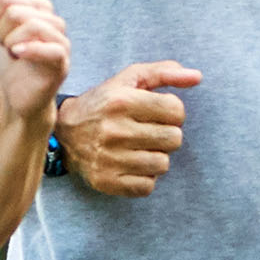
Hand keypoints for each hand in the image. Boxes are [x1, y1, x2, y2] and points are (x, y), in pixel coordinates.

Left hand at [0, 0, 69, 122]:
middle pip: (18, 10)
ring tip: (11, 54)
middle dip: (2, 31)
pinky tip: (16, 54)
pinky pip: (50, 47)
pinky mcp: (62, 63)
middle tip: (5, 48)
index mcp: (40, 10)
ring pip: (32, 25)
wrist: (17, 98)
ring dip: (11, 42)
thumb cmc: (11, 61)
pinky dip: (29, 48)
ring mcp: (61, 42)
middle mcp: (55, 22)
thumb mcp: (1, 26)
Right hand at [59, 60, 202, 197]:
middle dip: (166, 134)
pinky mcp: (106, 181)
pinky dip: (144, 177)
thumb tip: (197, 76)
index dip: (172, 112)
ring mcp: (109, 158)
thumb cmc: (104, 103)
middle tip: (148, 131)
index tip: (157, 113)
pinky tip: (130, 164)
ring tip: (138, 147)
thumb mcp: (130, 79)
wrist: (63, 133)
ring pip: (163, 164)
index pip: (177, 111)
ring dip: (156, 156)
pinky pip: (148, 186)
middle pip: (174, 139)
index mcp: (122, 101)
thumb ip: (164, 73)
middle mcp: (115, 130)